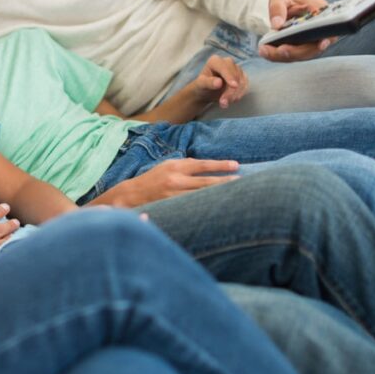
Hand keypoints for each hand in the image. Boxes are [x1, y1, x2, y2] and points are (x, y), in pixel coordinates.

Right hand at [90, 159, 239, 207]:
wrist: (131, 195)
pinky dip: (206, 207)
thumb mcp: (167, 167)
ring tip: (235, 196)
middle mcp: (175, 180)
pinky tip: (217, 209)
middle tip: (243, 182)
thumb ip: (185, 166)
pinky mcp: (172, 207)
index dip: (220, 165)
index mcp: (175, 166)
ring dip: (218, 195)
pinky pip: (193, 207)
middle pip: (206, 182)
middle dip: (225, 182)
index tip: (236, 165)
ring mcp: (173, 195)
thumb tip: (207, 167)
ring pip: (202, 195)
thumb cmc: (151, 179)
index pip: (202, 164)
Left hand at [187, 56, 247, 109]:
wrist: (207, 92)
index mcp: (215, 61)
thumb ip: (208, 82)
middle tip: (224, 103)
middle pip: (234, 75)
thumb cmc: (202, 86)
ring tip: (225, 104)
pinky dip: (240, 94)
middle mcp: (227, 62)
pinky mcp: (242, 76)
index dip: (229, 76)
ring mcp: (236, 68)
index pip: (224, 67)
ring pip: (241, 81)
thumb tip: (219, 82)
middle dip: (231, 90)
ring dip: (235, 94)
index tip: (234, 86)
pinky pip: (245, 85)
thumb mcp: (200, 85)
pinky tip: (232, 100)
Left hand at [260, 0, 333, 61]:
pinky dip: (277, 56)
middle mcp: (320, 29)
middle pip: (315, 47)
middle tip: (280, 50)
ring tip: (264, 50)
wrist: (281, 9)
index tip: (321, 44)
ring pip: (302, 55)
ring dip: (282, 56)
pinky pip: (291, 56)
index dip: (327, 38)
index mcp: (321, 12)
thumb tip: (276, 25)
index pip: (329, 27)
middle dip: (297, 51)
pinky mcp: (300, 49)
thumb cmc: (284, 1)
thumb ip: (277, 8)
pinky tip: (264, 51)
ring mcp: (311, 42)